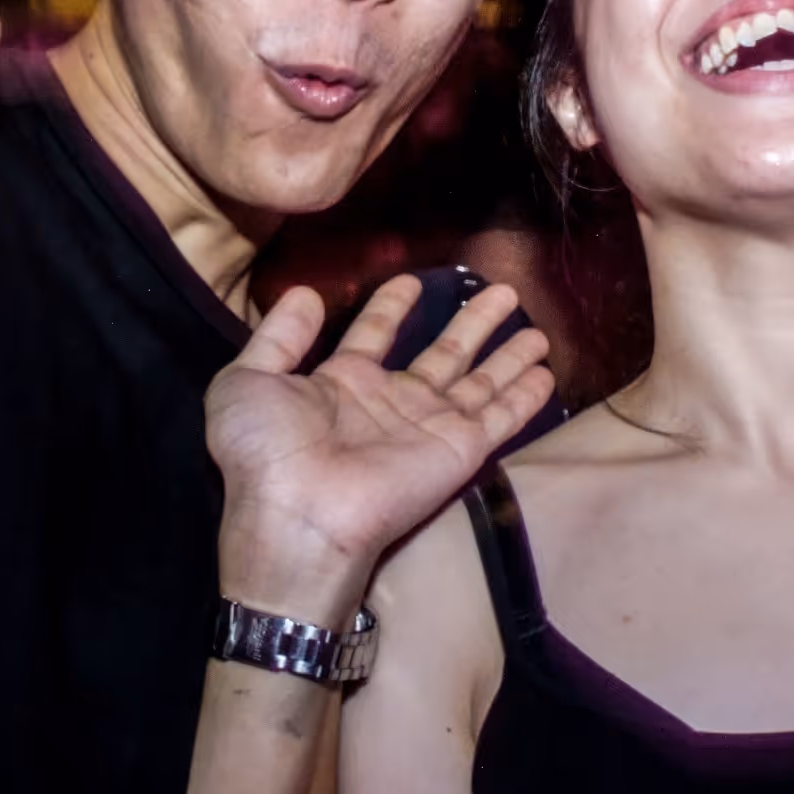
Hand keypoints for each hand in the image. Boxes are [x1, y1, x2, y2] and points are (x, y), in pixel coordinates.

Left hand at [207, 276, 553, 619]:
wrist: (299, 514)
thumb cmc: (265, 453)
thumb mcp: (247, 381)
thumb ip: (278, 337)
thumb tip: (304, 293)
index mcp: (342, 385)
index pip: (375, 335)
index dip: (392, 307)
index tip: (411, 280)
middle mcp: (392, 403)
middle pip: (442, 353)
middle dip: (471, 323)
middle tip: (501, 290)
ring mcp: (429, 427)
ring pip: (480, 380)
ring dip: (508, 353)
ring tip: (538, 326)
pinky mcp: (460, 449)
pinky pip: (500, 417)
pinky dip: (525, 395)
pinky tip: (546, 372)